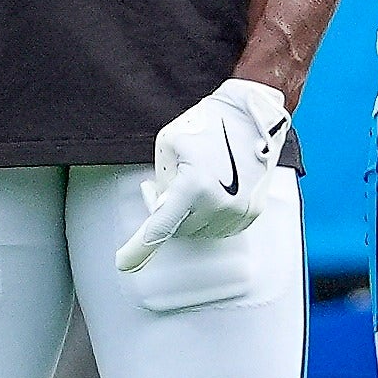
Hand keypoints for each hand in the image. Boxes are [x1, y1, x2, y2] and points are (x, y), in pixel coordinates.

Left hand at [116, 78, 290, 270]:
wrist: (253, 114)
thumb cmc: (210, 123)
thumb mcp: (169, 144)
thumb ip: (161, 181)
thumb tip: (162, 206)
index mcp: (193, 186)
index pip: (160, 227)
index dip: (138, 249)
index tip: (124, 264)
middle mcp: (219, 204)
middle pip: (179, 229)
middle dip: (166, 212)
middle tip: (160, 187)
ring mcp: (239, 211)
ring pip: (199, 231)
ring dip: (190, 214)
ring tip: (193, 183)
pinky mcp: (251, 213)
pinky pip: (220, 228)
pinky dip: (209, 216)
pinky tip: (210, 191)